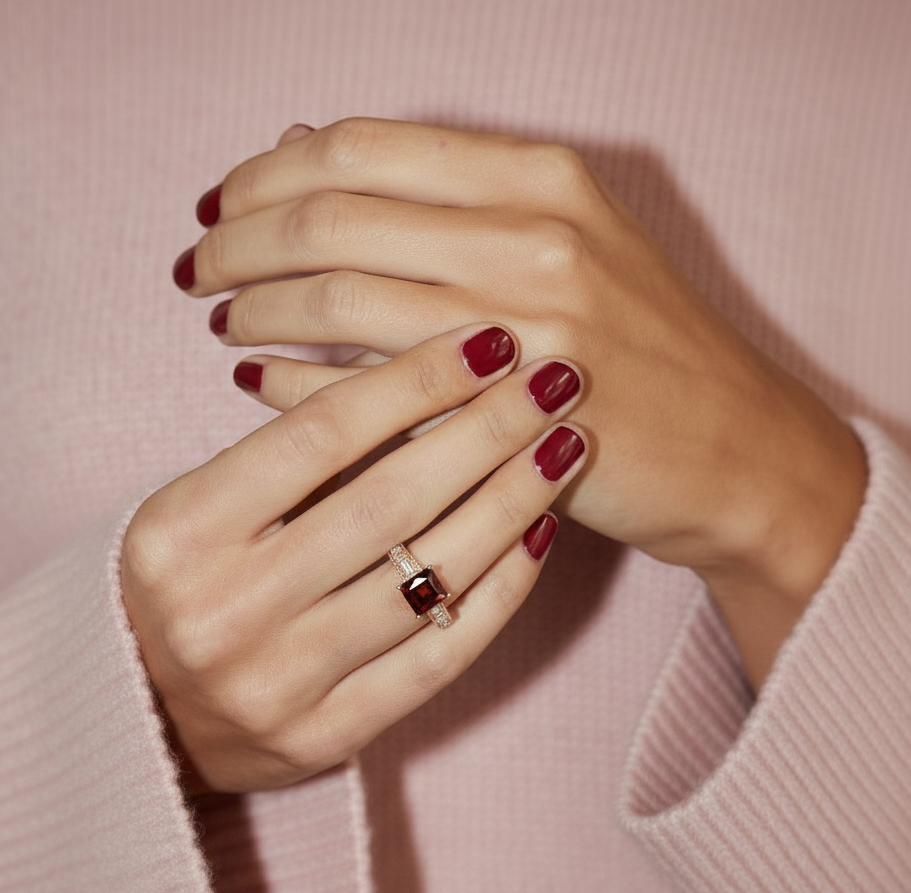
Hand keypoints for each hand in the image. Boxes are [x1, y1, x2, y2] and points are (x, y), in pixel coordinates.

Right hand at [121, 325, 585, 790]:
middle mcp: (224, 610)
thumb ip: (295, 451)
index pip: (322, 434)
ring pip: (427, 576)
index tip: (488, 340)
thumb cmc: (188, 578)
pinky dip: (502, 588)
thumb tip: (426, 371)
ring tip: (565, 444)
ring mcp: (279, 684)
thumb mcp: (206, 503)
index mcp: (181, 532)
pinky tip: (542, 530)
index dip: (416, 378)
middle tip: (556, 378)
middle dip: (486, 428)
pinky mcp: (328, 735)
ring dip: (512, 499)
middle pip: (388, 500)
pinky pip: (440, 655)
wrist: (146, 707)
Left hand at [175, 119, 865, 685]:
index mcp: (542, 178)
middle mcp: (534, 237)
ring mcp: (527, 331)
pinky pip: (363, 389)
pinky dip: (293, 380)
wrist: (734, 449)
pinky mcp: (511, 420)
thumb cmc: (644, 345)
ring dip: (256, 308)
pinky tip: (260, 377)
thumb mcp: (564, 237)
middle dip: (238, 242)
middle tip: (199, 269)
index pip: (357, 149)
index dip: (265, 175)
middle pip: (330, 216)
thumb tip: (300, 148)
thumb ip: (440, 193)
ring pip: (336, 297)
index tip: (222, 208)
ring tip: (224, 320)